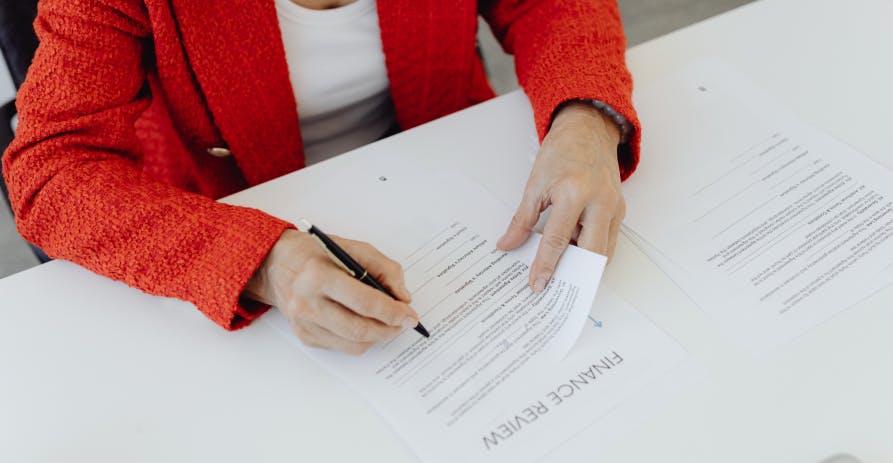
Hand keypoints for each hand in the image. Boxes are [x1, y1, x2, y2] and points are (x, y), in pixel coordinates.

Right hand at [244, 229, 419, 354]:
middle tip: (404, 323)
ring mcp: (304, 323)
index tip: (410, 315)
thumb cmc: (315, 253)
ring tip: (388, 324)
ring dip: (378, 337)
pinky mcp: (305, 336)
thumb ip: (384, 268)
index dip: (393, 312)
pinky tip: (364, 323)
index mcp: (319, 275)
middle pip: (359, 329)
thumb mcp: (352, 248)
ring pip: (353, 344)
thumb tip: (403, 297)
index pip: (364, 302)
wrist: (275, 264)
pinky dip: (360, 339)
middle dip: (389, 329)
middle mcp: (308, 303)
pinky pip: (342, 347)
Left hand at [496, 101, 624, 290]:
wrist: (589, 129)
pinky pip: (608, 241)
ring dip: (584, 266)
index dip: (545, 265)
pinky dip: (592, 253)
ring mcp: (614, 207)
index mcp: (575, 193)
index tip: (537, 284)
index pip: (558, 240)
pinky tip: (575, 258)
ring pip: (603, 251)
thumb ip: (522, 219)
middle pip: (591, 253)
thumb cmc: (563, 151)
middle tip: (554, 289)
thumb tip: (508, 244)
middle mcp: (600, 202)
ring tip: (563, 277)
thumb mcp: (535, 183)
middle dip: (573, 275)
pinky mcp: (619, 210)